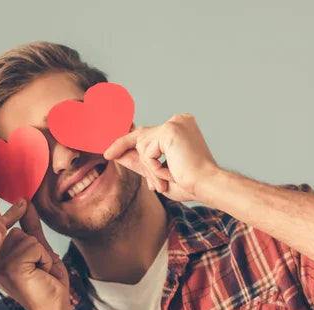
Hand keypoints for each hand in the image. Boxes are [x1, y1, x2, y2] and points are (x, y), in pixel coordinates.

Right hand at [0, 200, 69, 309]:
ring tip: (38, 273)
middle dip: (35, 249)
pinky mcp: (12, 265)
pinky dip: (44, 258)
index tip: (29, 262)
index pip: (7, 231)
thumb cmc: (46, 283)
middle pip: (17, 232)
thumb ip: (30, 227)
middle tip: (36, 270)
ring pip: (26, 238)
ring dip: (41, 254)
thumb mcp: (38, 250)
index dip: (24, 241)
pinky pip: (34, 245)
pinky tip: (40, 275)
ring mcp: (0, 263)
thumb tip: (26, 202)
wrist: (53, 307)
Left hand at [103, 113, 221, 201]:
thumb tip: (116, 153)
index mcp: (181, 127)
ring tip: (164, 180)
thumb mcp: (157, 170)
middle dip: (122, 145)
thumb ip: (139, 160)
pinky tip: (168, 171)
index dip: (128, 141)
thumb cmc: (188, 182)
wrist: (206, 185)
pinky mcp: (169, 131)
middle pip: (141, 134)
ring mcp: (174, 123)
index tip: (111, 149)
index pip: (148, 133)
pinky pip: (147, 151)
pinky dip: (153, 166)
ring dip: (149, 168)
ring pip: (142, 145)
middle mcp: (179, 120)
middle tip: (107, 155)